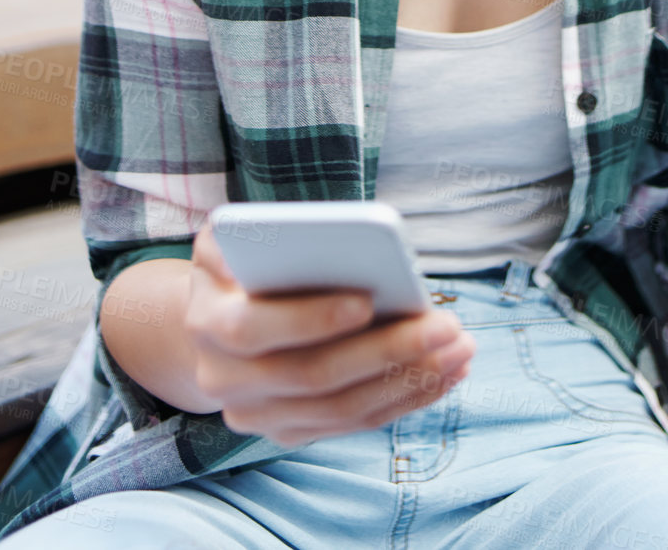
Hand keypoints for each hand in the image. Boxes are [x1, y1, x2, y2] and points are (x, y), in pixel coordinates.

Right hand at [183, 221, 475, 445]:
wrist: (214, 320)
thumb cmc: (239, 262)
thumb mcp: (234, 236)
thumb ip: (258, 234)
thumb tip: (311, 239)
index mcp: (206, 320)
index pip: (253, 328)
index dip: (309, 318)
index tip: (368, 299)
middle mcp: (224, 380)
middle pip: (312, 376)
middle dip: (386, 350)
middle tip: (447, 326)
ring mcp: (256, 415)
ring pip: (341, 409)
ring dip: (408, 380)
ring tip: (460, 349)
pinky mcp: (288, 432)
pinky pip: (353, 424)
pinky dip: (404, 400)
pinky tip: (445, 374)